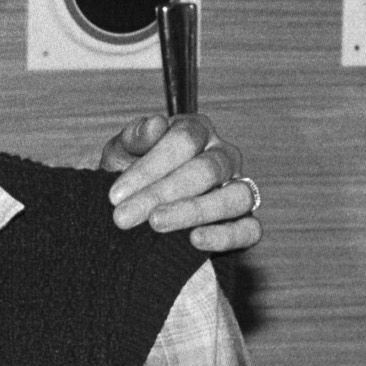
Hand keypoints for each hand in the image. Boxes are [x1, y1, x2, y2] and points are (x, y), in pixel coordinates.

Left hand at [100, 112, 258, 251]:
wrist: (132, 210)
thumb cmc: (128, 174)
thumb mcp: (121, 152)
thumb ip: (134, 138)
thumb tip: (153, 124)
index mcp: (197, 131)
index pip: (184, 140)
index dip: (150, 166)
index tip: (115, 195)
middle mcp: (224, 157)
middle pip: (206, 169)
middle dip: (161, 193)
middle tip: (123, 217)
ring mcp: (239, 189)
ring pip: (235, 196)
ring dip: (194, 211)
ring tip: (156, 224)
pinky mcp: (246, 223)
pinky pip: (249, 229)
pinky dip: (225, 236)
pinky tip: (194, 240)